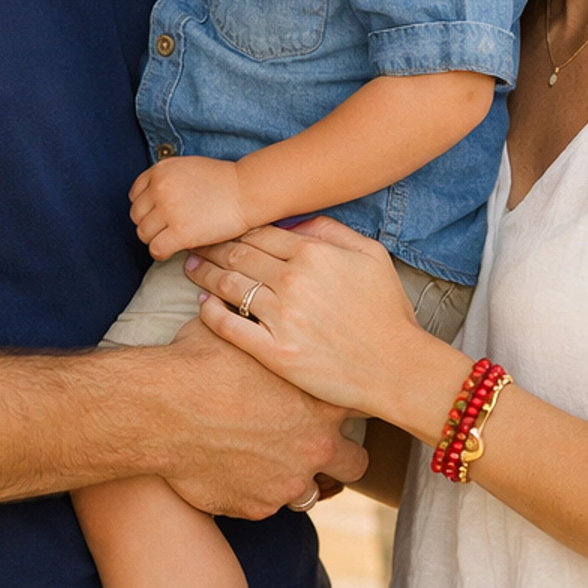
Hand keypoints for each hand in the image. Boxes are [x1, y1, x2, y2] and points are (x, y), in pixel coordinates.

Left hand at [130, 156, 249, 259]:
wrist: (246, 191)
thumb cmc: (222, 181)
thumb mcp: (187, 168)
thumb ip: (166, 180)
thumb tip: (151, 202)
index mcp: (160, 170)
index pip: (135, 195)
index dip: (146, 208)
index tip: (159, 214)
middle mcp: (159, 188)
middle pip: (137, 216)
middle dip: (150, 224)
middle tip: (168, 228)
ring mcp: (168, 210)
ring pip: (143, 234)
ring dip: (156, 238)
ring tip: (173, 238)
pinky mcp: (180, 232)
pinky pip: (156, 249)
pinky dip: (161, 252)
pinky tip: (173, 249)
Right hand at [155, 318, 365, 516]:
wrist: (162, 410)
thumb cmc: (199, 363)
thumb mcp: (243, 335)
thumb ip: (270, 337)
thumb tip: (266, 310)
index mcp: (321, 400)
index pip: (362, 406)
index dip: (349, 405)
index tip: (335, 403)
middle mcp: (316, 445)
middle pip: (356, 461)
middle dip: (339, 455)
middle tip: (314, 444)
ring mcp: (289, 481)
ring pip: (313, 490)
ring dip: (296, 477)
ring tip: (270, 461)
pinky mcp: (259, 507)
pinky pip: (268, 505)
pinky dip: (256, 492)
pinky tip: (233, 471)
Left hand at [190, 215, 467, 433]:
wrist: (397, 368)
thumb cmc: (387, 311)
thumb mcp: (371, 254)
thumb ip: (331, 230)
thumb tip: (294, 220)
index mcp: (314, 253)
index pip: (259, 233)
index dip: (234, 229)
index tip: (218, 228)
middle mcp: (294, 280)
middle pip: (237, 255)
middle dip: (211, 247)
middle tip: (194, 244)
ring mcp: (282, 317)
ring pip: (229, 286)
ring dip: (204, 273)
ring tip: (191, 268)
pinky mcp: (274, 352)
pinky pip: (229, 326)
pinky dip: (210, 312)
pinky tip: (202, 304)